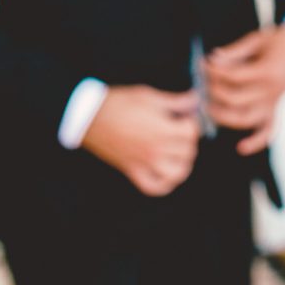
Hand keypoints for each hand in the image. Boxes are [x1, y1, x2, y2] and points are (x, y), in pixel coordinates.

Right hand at [81, 85, 199, 196]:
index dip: (191, 122)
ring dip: (182, 163)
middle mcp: (156, 149)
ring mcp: (145, 163)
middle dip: (188, 140)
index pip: (192, 132)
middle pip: (188, 151)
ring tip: (177, 152)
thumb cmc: (117, 103)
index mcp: (162, 129)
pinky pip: (154, 187)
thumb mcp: (148, 96)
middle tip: (180, 130)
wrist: (89, 117)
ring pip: (177, 173)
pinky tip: (165, 172)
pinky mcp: (132, 170)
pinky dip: (164, 184)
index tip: (184, 117)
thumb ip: (175, 101)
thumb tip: (195, 100)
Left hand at [204, 26, 284, 155]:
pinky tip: (241, 147)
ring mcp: (275, 103)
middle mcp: (272, 92)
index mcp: (268, 72)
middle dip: (215, 91)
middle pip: (235, 99)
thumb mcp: (259, 39)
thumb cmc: (282, 41)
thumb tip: (214, 58)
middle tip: (204, 83)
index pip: (233, 77)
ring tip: (209, 108)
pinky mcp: (277, 110)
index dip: (215, 71)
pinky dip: (256, 142)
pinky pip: (269, 132)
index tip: (205, 64)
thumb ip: (236, 50)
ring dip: (224, 117)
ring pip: (246, 119)